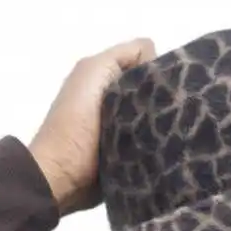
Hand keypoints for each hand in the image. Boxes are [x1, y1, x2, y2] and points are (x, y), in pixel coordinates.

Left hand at [29, 36, 156, 214]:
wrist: (62, 175)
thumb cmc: (76, 123)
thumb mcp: (93, 72)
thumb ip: (124, 55)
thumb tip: (158, 63)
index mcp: (108, 76)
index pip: (149, 60)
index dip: (157, 68)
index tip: (162, 88)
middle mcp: (117, 98)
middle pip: (155, 89)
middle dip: (165, 97)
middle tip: (168, 113)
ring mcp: (125, 128)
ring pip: (158, 116)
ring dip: (163, 123)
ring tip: (167, 132)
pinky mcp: (130, 154)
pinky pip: (155, 142)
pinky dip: (160, 143)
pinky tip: (162, 147)